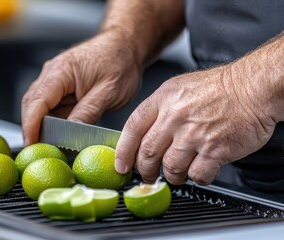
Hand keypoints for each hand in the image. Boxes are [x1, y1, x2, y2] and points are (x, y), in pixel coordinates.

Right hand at [22, 29, 141, 145]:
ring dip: (42, 126)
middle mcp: (52, 74)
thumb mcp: (108, 92)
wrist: (126, 46)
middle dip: (33, 129)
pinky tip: (60, 135)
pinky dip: (52, 122)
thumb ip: (87, 113)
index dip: (30, 126)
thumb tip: (71, 133)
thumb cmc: (120, 61)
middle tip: (40, 152)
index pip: (36, 102)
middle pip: (32, 105)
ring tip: (51, 147)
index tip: (31, 145)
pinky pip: (51, 108)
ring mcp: (55, 81)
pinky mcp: (61, 88)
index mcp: (60, 71)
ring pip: (39, 108)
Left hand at [115, 65, 276, 184]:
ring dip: (172, 176)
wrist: (253, 87)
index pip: (132, 128)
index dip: (123, 151)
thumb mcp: (179, 87)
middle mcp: (175, 116)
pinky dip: (196, 178)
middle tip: (148, 175)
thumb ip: (159, 109)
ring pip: (170, 167)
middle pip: (148, 152)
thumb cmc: (219, 88)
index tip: (121, 164)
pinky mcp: (215, 149)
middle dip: (145, 170)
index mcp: (163, 99)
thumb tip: (142, 133)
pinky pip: (196, 175)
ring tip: (177, 174)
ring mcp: (194, 134)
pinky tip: (200, 171)